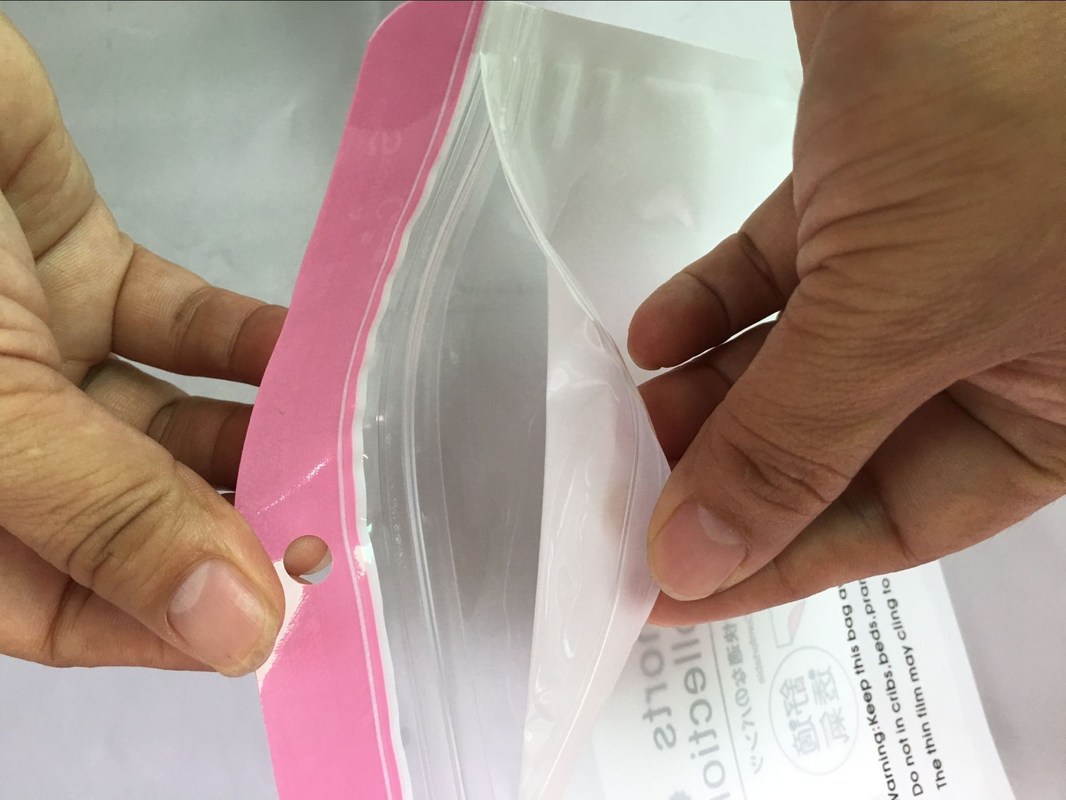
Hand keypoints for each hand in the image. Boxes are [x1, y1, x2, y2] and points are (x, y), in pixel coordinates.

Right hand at [0, 16, 282, 673]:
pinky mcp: (84, 268)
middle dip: (229, 526)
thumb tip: (230, 632)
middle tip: (331, 531)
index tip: (282, 617)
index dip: (171, 621)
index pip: (62, 607)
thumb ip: (104, 512)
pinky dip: (249, 345)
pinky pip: (183, 327)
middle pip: (132, 516)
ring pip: (169, 424)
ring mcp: (38, 353)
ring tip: (344, 454)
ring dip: (256, 438)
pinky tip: (319, 362)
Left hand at [629, 2, 1065, 624]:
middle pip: (837, 442)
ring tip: (625, 419)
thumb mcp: (899, 317)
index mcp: (1052, 401)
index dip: (779, 562)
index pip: (900, 520)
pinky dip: (713, 304)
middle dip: (728, 471)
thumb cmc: (1011, 121)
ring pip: (799, 360)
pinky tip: (647, 336)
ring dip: (707, 391)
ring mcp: (929, 258)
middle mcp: (994, 339)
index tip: (674, 593)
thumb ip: (792, 445)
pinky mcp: (870, 186)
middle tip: (625, 501)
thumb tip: (696, 564)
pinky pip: (780, 272)